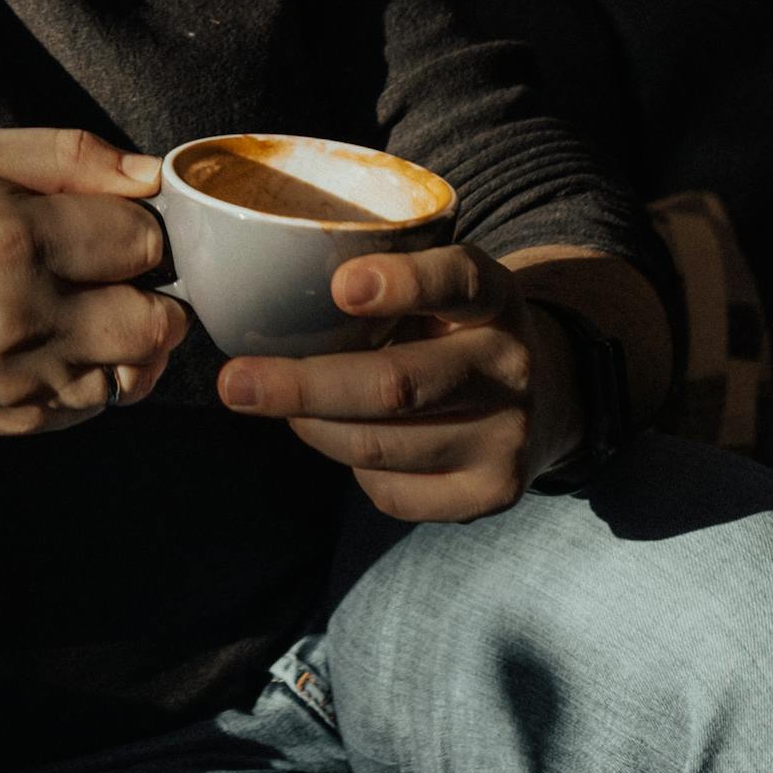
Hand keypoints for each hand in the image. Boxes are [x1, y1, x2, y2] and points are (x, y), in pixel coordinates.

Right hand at [0, 127, 190, 445]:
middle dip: (152, 295)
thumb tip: (149, 177)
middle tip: (117, 278)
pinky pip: (101, 401)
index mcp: (13, 237)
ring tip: (85, 312)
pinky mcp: (24, 419)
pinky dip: (94, 373)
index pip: (144, 239)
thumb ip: (69, 154)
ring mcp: (23, 377)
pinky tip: (56, 346)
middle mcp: (21, 314)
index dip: (140, 231)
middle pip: (157, 318)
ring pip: (138, 367)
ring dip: (126, 340)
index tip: (114, 231)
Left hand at [217, 243, 585, 521]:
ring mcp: (508, 435)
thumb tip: (259, 309)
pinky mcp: (493, 492)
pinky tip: (348, 439)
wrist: (539, 397)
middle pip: (397, 384)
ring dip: (312, 426)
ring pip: (378, 445)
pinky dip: (350, 467)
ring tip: (282, 406)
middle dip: (304, 387)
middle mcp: (511, 365)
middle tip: (233, 383)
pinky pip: (390, 490)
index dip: (404, 282)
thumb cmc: (448, 330)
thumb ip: (374, 288)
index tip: (341, 285)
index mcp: (496, 298)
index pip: (459, 280)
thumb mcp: (434, 290)